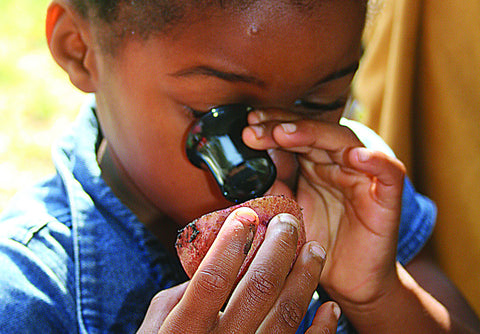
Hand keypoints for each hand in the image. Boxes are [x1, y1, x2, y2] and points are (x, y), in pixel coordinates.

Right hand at [138, 208, 338, 332]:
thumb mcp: (154, 332)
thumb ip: (174, 299)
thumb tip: (207, 265)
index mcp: (183, 333)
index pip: (211, 279)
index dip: (230, 243)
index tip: (246, 215)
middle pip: (257, 288)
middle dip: (277, 248)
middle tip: (288, 223)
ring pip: (286, 315)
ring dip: (305, 277)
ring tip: (314, 249)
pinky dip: (323, 329)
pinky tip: (330, 306)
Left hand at [243, 110, 405, 304]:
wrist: (348, 282)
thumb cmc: (316, 245)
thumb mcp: (286, 215)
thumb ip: (275, 186)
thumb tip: (259, 155)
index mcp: (312, 165)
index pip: (293, 135)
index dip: (271, 127)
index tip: (247, 127)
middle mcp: (336, 165)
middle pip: (314, 133)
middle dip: (283, 126)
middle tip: (257, 126)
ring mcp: (362, 177)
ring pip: (345, 142)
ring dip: (316, 134)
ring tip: (285, 133)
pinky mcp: (386, 196)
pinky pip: (388, 172)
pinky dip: (376, 161)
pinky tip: (356, 156)